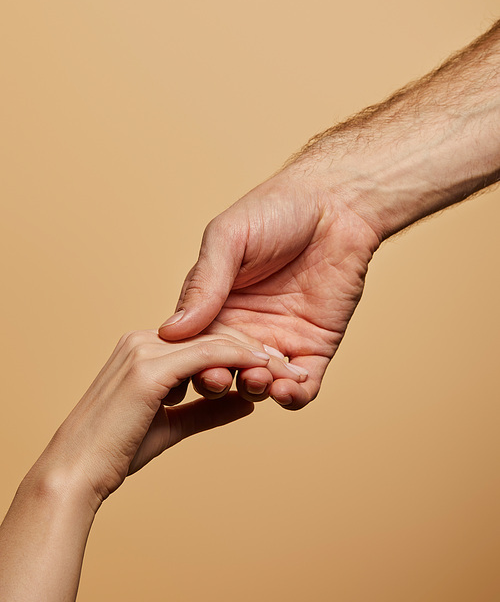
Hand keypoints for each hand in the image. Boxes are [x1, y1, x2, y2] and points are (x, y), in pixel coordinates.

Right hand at [36, 329, 301, 509]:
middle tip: (288, 367)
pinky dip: (241, 362)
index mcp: (144, 349)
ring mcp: (145, 349)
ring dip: (255, 355)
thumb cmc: (114, 453)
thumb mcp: (171, 426)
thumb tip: (247, 402)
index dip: (241, 351)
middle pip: (214, 333)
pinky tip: (267, 374)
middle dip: (255, 349)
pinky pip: (209, 355)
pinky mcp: (150, 367)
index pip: (203, 339)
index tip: (272, 367)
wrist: (72, 473)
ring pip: (216, 340)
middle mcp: (144, 340)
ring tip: (286, 371)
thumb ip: (208, 410)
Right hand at [158, 165, 380, 409]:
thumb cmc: (276, 211)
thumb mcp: (228, 240)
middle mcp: (243, 328)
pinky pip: (303, 385)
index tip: (188, 366)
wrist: (336, 203)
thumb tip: (171, 331)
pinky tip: (286, 391)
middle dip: (216, 383)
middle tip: (219, 378)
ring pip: (259, 385)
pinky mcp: (315, 346)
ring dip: (255, 391)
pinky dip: (293, 398)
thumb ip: (203, 284)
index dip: (188, 362)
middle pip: (221, 372)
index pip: (192, 347)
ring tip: (260, 381)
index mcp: (214, 304)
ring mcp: (279, 339)